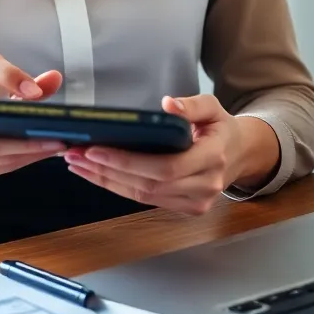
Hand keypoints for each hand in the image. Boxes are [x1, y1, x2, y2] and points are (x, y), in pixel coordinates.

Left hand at [63, 94, 255, 214]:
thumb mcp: (213, 107)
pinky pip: (145, 200)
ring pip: (142, 196)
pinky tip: (96, 174)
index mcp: (213, 157)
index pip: (165, 167)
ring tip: (77, 164)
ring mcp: (195, 201)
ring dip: (105, 181)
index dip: (128, 162)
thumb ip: (192, 105)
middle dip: (107, 171)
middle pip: (148, 185)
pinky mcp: (185, 208)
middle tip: (75, 155)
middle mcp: (205, 185)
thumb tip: (169, 105)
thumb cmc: (220, 128)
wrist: (238, 155)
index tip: (96, 150)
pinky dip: (117, 187)